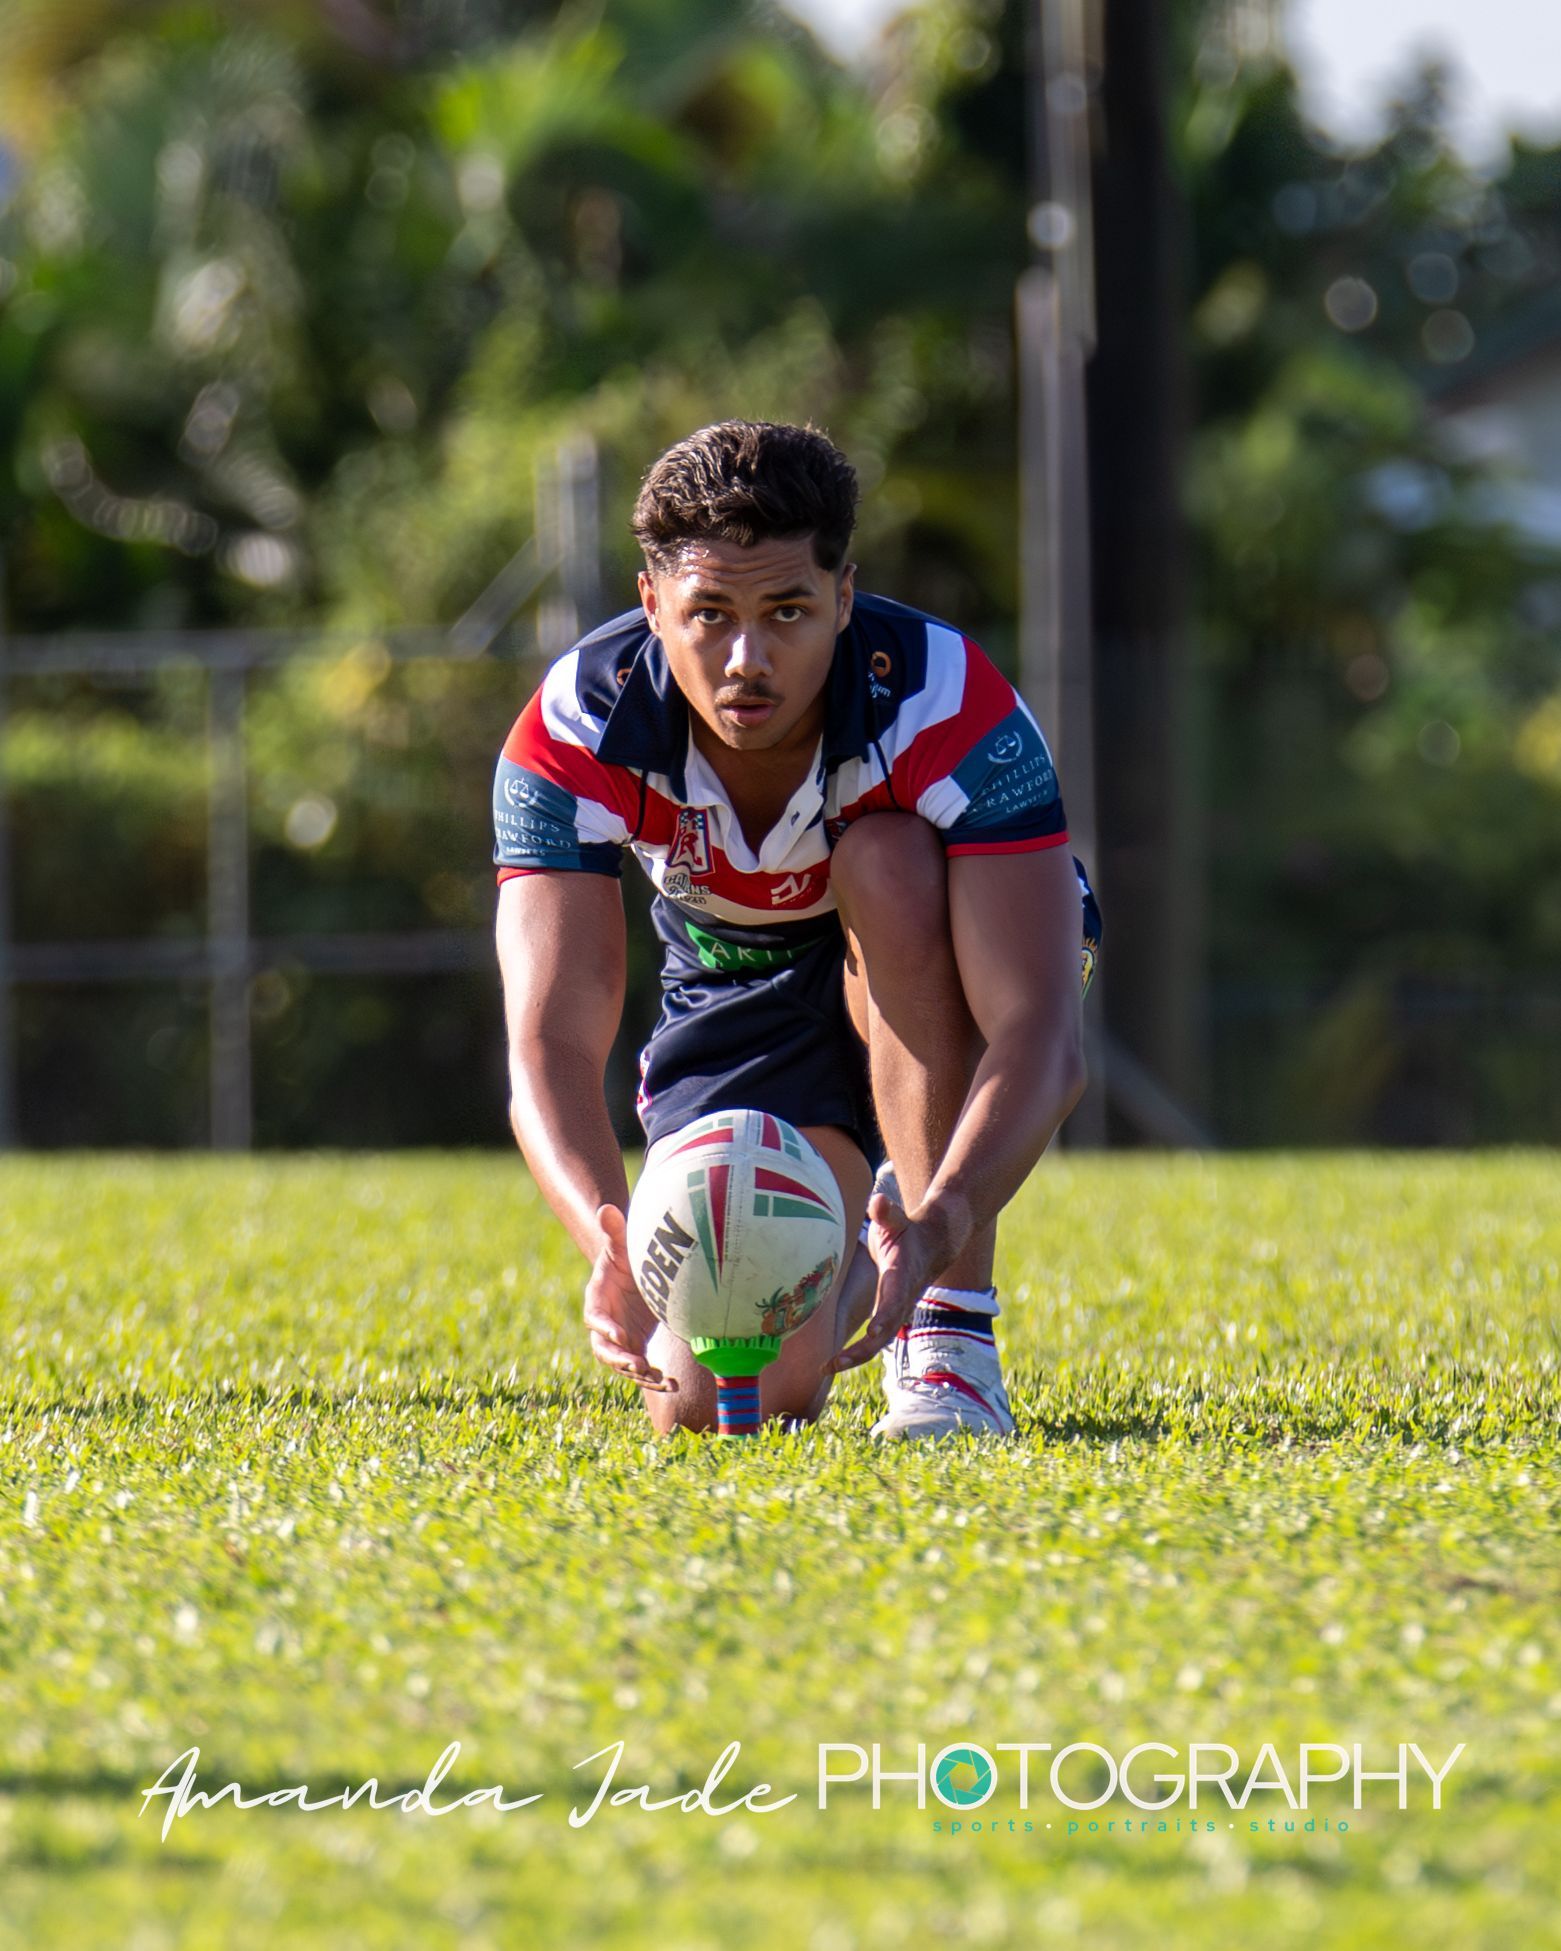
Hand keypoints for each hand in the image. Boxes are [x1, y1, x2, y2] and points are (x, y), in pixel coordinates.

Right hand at [583, 1205, 676, 1392]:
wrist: (632, 1273)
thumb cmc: (622, 1257)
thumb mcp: (619, 1244)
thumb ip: (613, 1231)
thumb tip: (606, 1209)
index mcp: (596, 1302)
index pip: (594, 1318)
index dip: (604, 1328)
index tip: (620, 1334)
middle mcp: (605, 1327)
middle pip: (605, 1350)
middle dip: (620, 1360)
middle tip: (638, 1364)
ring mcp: (620, 1341)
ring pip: (624, 1365)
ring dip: (639, 1374)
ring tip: (659, 1379)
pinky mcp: (636, 1349)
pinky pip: (642, 1370)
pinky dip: (655, 1379)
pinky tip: (673, 1386)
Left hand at [822, 1188, 939, 1376]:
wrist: (931, 1247)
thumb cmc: (906, 1231)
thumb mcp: (897, 1219)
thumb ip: (887, 1212)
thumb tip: (878, 1201)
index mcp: (901, 1279)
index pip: (894, 1302)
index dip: (885, 1317)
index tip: (873, 1331)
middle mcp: (900, 1302)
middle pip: (883, 1334)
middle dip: (860, 1351)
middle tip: (834, 1363)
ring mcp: (895, 1313)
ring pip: (877, 1343)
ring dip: (853, 1357)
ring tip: (825, 1368)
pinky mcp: (888, 1317)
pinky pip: (872, 1341)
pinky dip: (854, 1353)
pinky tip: (831, 1364)